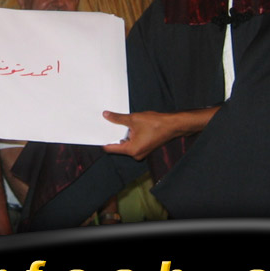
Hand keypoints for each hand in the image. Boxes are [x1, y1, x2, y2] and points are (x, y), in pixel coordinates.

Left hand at [102, 107, 218, 160]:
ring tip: (117, 123)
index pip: (111, 148)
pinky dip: (129, 135)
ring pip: (126, 143)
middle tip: (105, 124)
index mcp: (131, 150)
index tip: (96, 133)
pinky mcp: (145, 147)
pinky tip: (128, 126)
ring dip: (122, 134)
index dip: (104, 139)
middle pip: (118, 145)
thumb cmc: (155, 124)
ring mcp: (141, 152)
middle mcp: (136, 154)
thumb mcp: (133, 119)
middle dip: (113, 135)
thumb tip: (106, 115)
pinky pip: (132, 142)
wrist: (173, 125)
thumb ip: (118, 118)